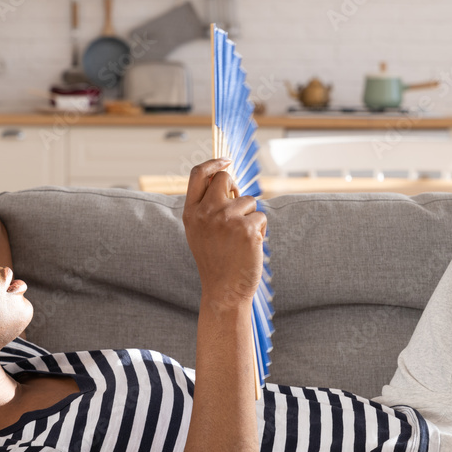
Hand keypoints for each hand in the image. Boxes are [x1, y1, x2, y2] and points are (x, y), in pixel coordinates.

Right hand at [182, 159, 266, 309]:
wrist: (224, 290)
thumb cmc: (215, 261)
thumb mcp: (199, 232)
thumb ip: (205, 207)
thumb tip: (224, 177)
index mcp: (191, 213)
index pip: (198, 174)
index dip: (214, 162)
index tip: (226, 160)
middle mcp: (206, 212)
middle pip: (225, 178)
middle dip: (236, 187)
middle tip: (239, 205)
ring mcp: (226, 219)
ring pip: (248, 200)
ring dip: (250, 216)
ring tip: (241, 239)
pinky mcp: (246, 228)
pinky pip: (261, 217)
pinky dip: (260, 231)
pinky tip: (250, 247)